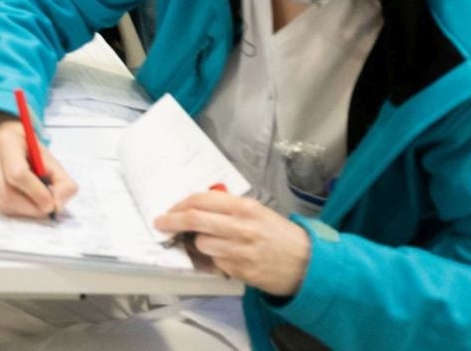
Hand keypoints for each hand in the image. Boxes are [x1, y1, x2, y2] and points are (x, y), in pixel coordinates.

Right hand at [0, 109, 76, 219]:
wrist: (1, 133)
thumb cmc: (26, 146)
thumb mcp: (48, 156)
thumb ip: (62, 181)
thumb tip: (58, 205)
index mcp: (6, 141)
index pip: (18, 174)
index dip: (37, 193)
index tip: (52, 204)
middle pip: (7, 193)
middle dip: (31, 207)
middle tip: (47, 208)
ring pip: (1, 202)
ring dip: (24, 210)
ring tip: (37, 203)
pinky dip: (15, 207)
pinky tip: (23, 198)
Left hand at [155, 191, 311, 295]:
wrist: (310, 264)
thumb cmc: (280, 236)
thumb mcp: (258, 212)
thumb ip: (229, 208)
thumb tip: (197, 206)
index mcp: (245, 208)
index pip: (201, 200)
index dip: (180, 204)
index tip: (169, 209)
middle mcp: (241, 227)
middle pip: (194, 220)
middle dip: (171, 221)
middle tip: (160, 223)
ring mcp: (241, 251)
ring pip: (202, 244)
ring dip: (200, 244)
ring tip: (212, 244)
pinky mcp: (243, 271)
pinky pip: (217, 264)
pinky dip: (217, 261)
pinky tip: (229, 258)